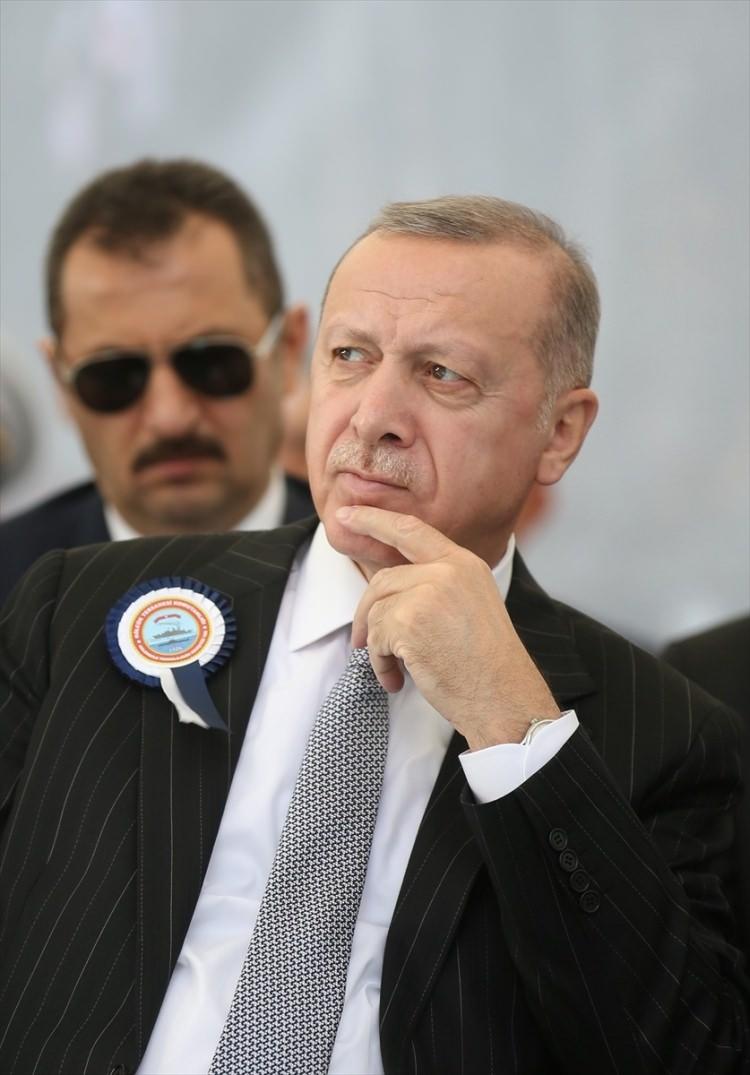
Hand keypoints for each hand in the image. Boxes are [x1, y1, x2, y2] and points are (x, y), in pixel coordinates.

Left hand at [338, 506, 559, 748]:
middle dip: (365, 612)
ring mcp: (428, 592)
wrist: (503, 697)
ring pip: (376, 611)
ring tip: (395, 669)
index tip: (346, 514)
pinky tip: (397, 679)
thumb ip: (435, 586)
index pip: (410, 529)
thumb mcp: (469, 606)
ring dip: (378, 646)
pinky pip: (375, 638)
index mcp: (464, 563)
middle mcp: (447, 570)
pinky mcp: (409, 620)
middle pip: (383, 580)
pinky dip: (380, 664)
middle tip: (359, 641)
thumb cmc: (486, 664)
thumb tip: (385, 589)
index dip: (374, 519)